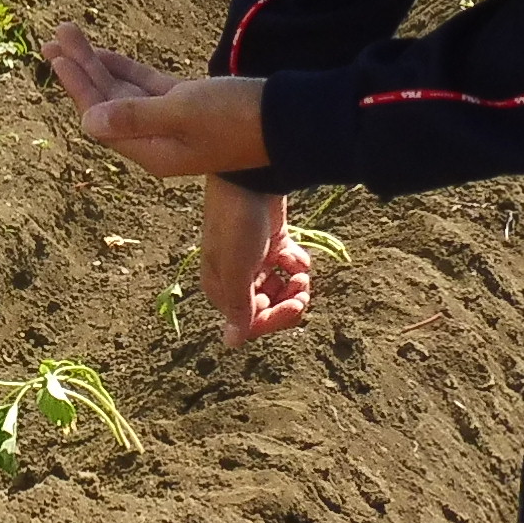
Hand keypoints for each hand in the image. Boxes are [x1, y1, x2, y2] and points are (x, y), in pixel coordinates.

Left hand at [43, 23, 269, 177]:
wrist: (291, 119)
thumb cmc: (238, 118)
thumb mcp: (183, 113)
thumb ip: (134, 115)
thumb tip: (88, 122)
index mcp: (153, 151)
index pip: (102, 117)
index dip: (78, 85)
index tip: (57, 55)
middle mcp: (158, 142)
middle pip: (108, 103)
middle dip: (81, 69)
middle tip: (54, 36)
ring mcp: (173, 123)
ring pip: (124, 92)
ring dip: (99, 64)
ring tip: (70, 34)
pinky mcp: (189, 106)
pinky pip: (146, 87)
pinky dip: (125, 70)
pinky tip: (104, 54)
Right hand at [202, 177, 313, 345]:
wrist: (251, 178)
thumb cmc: (237, 224)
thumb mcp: (238, 270)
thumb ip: (239, 308)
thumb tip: (231, 344)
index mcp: (221, 288)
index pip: (250, 322)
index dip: (274, 320)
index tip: (295, 306)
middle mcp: (236, 278)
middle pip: (267, 308)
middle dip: (287, 303)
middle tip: (303, 291)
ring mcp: (255, 261)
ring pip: (280, 289)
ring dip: (294, 286)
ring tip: (301, 273)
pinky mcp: (273, 245)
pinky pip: (288, 267)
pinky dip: (297, 265)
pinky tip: (297, 255)